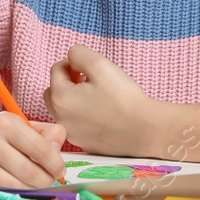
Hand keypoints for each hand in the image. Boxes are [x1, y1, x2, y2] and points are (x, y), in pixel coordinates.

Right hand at [0, 112, 66, 188]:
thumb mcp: (20, 126)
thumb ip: (46, 133)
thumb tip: (58, 148)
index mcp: (5, 122)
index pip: (39, 148)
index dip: (55, 163)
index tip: (60, 169)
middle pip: (29, 171)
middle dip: (46, 179)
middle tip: (50, 179)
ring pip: (16, 185)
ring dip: (32, 188)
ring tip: (35, 183)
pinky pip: (1, 192)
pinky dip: (15, 193)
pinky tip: (19, 186)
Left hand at [43, 45, 160, 156]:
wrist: (145, 130)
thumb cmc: (123, 97)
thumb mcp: (100, 64)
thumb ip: (78, 54)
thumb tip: (71, 58)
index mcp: (60, 98)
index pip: (56, 70)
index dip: (73, 64)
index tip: (90, 69)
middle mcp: (60, 119)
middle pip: (53, 91)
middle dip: (67, 82)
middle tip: (89, 81)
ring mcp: (71, 134)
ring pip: (63, 110)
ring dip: (73, 99)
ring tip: (96, 97)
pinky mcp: (84, 144)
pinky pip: (75, 125)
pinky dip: (82, 116)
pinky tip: (102, 114)